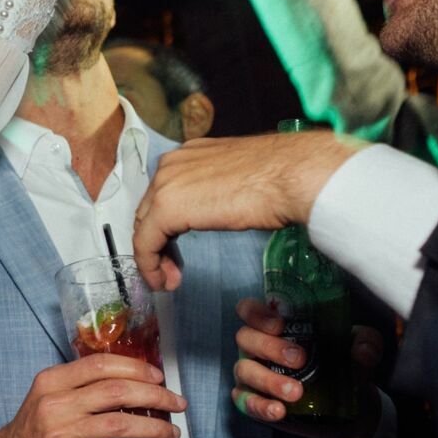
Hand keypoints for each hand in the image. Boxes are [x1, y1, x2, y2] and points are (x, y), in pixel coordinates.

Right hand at [0, 355, 186, 437]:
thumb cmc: (35, 431)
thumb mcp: (48, 397)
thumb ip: (82, 385)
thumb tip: (135, 380)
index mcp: (51, 382)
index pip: (101, 365)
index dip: (136, 369)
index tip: (158, 378)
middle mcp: (56, 406)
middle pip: (117, 392)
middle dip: (157, 396)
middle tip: (176, 403)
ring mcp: (64, 437)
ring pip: (123, 425)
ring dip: (156, 428)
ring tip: (172, 432)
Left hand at [133, 131, 365, 289]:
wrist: (292, 176)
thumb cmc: (278, 178)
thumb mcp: (235, 180)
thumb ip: (215, 189)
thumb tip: (214, 206)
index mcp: (187, 155)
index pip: (163, 194)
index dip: (165, 227)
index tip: (176, 253)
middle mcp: (170, 164)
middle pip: (150, 211)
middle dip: (158, 244)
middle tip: (173, 271)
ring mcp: (165, 184)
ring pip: (145, 227)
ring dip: (154, 258)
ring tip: (169, 280)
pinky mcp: (167, 207)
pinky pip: (145, 242)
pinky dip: (149, 266)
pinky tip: (162, 282)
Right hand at [231, 298, 382, 437]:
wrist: (348, 409)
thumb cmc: (344, 367)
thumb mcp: (361, 349)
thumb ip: (366, 343)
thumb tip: (361, 350)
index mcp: (276, 327)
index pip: (251, 310)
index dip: (257, 313)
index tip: (280, 323)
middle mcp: (259, 347)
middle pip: (246, 338)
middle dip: (270, 347)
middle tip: (299, 359)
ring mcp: (253, 374)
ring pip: (244, 370)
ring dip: (268, 380)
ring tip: (296, 392)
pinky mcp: (254, 401)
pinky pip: (246, 401)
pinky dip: (260, 405)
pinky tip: (279, 410)